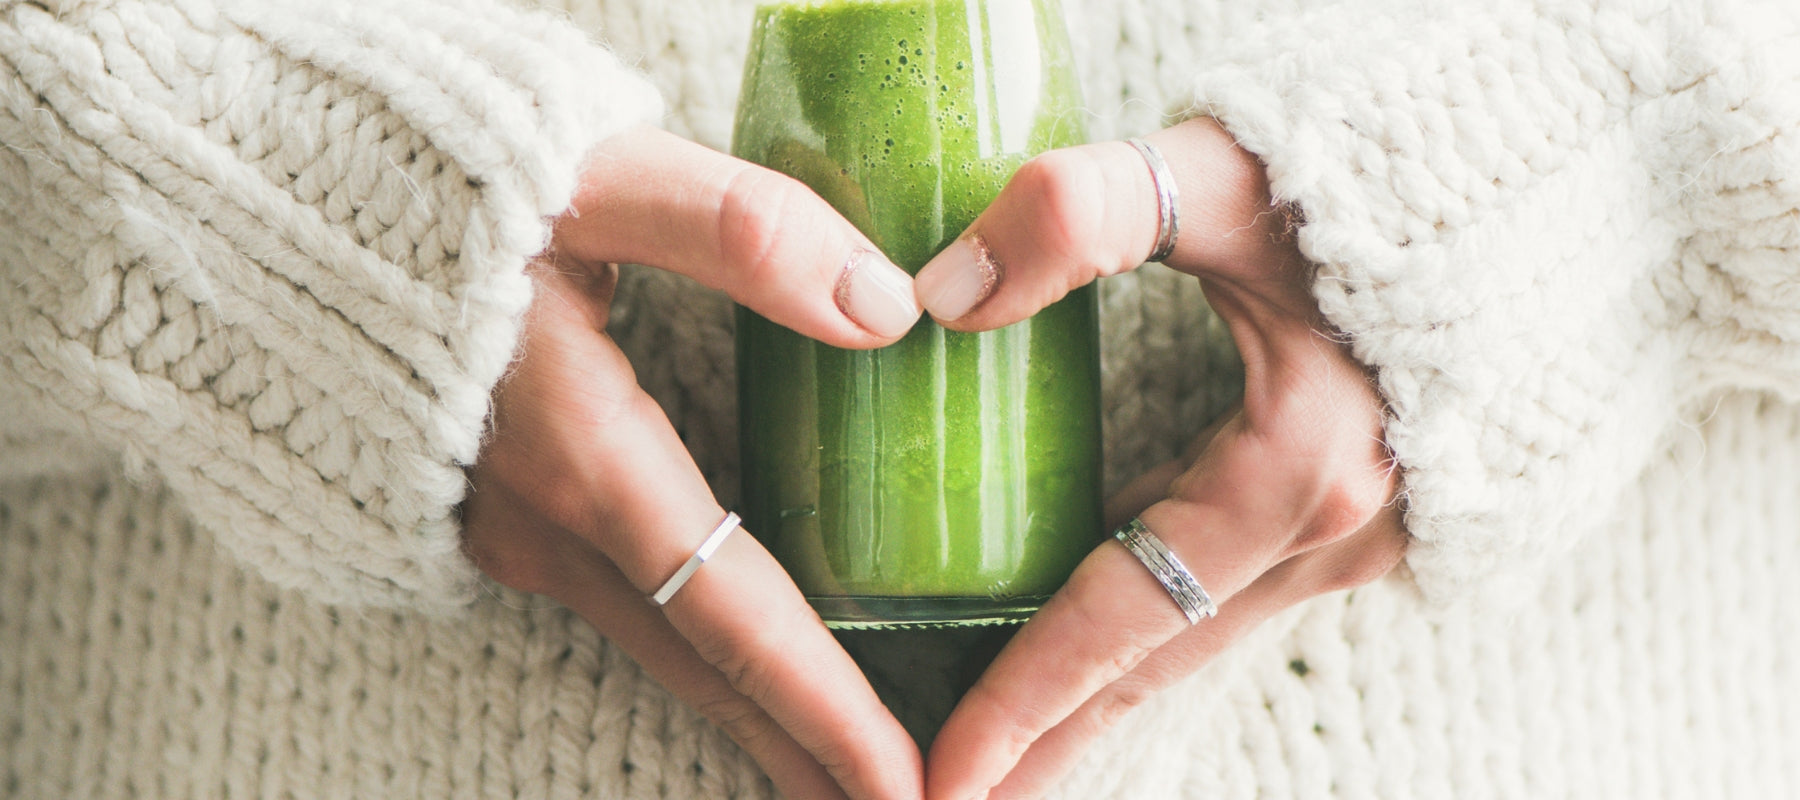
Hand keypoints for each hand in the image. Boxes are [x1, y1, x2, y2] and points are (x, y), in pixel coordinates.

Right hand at [461, 126, 924, 799]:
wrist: (271, 210)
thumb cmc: (436, 185)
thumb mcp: (593, 178)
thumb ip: (741, 232)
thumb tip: (887, 310)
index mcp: (587, 456)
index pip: (735, 618)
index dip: (824, 711)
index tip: (906, 789)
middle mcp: (548, 525)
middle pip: (705, 671)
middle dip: (805, 755)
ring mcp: (513, 532)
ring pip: (663, 652)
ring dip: (758, 721)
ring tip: (841, 778)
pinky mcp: (497, 517)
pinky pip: (623, 617)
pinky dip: (702, 666)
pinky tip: (742, 681)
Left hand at [915, 118, 1407, 797]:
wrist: (1557, 171)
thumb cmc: (1390, 165)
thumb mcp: (1225, 173)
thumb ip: (1079, 212)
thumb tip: (945, 294)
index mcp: (1298, 466)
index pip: (1121, 614)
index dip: (1023, 698)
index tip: (938, 776)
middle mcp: (1337, 525)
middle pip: (1156, 659)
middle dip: (1054, 739)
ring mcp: (1363, 526)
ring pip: (1199, 637)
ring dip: (1104, 701)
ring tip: (1018, 760)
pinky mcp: (1368, 506)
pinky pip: (1236, 598)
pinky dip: (1158, 639)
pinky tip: (1106, 650)